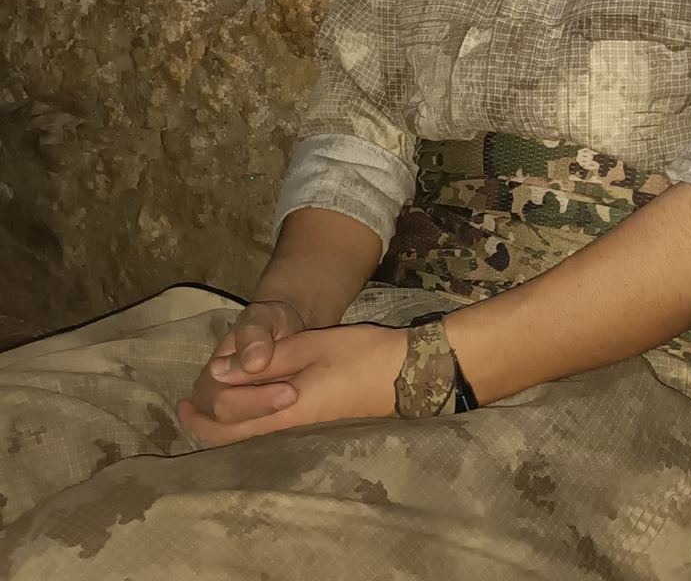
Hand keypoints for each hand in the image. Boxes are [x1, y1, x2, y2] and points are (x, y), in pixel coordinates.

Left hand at [177, 323, 407, 446]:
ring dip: (226, 419)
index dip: (205, 405)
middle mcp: (290, 427)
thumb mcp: (311, 348)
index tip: (189, 390)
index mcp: (285, 410)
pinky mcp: (314, 420)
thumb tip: (220, 372)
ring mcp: (304, 427)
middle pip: (234, 438)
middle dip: (205, 423)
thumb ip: (267, 361)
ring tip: (213, 395)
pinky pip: (268, 426)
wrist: (408, 373)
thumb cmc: (361, 356)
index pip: (228, 420)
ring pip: (250, 434)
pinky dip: (248, 415)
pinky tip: (250, 396)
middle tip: (185, 405)